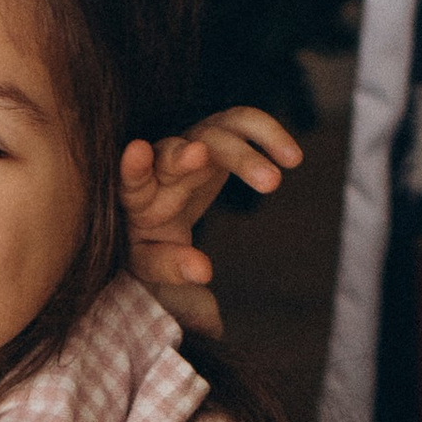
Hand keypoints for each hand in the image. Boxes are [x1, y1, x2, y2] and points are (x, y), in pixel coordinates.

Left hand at [119, 111, 301, 331]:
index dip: (133, 171)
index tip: (139, 152)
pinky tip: (293, 157)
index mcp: (135, 208)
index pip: (129, 188)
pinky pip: (241, 123)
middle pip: (167, 156)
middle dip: (182, 156)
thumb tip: (207, 299)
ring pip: (210, 136)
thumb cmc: (156, 260)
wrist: (161, 234)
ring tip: (274, 181)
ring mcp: (188, 152)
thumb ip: (178, 283)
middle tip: (199, 156)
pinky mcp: (216, 138)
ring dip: (240, 154)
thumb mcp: (160, 278)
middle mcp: (158, 174)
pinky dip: (266, 131)